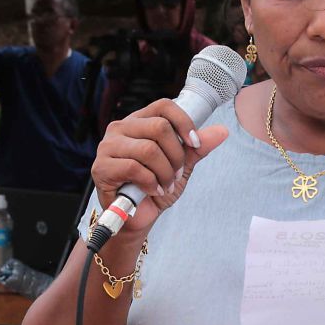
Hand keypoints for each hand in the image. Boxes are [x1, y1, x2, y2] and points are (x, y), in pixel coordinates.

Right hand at [90, 98, 232, 240]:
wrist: (136, 218)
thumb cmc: (154, 188)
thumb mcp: (181, 166)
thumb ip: (197, 148)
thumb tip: (222, 131)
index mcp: (139, 122)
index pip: (164, 106)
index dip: (184, 123)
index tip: (195, 144)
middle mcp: (121, 128)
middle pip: (159, 127)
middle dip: (176, 156)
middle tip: (176, 175)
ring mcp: (108, 146)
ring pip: (148, 149)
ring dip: (164, 172)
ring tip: (165, 185)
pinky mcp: (101, 167)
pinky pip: (134, 168)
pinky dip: (150, 182)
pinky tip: (152, 191)